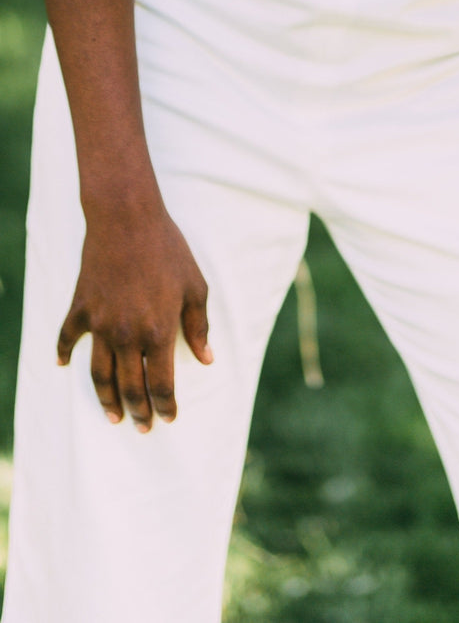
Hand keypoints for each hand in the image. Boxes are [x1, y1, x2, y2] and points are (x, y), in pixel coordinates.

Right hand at [57, 204, 213, 431]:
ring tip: (113, 415)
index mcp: (160, 330)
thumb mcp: (195, 286)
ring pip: (100, 375)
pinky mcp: (81, 308)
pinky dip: (65, 354)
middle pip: (130, 388)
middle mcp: (128, 334)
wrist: (129, 219)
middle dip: (138, 412)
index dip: (166, 406)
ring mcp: (101, 323)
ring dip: (106, 399)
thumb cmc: (168, 249)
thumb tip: (207, 358)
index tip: (169, 419)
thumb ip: (199, 326)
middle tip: (142, 427)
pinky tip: (64, 366)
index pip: (162, 383)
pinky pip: (68, 339)